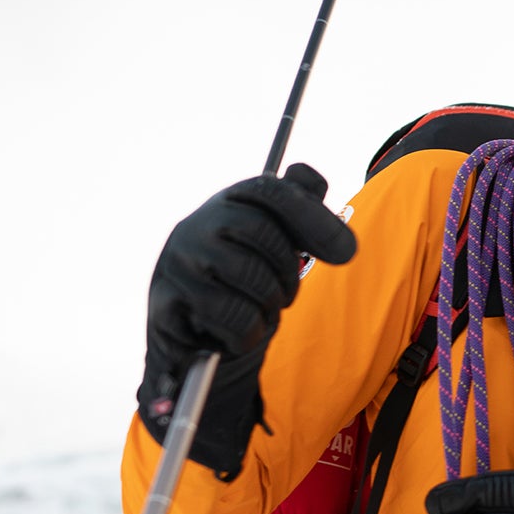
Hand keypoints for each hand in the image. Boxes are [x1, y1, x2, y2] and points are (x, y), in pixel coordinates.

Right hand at [137, 162, 354, 476]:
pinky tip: (238, 333)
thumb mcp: (278, 241)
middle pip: (263, 232)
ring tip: (261, 311)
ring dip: (270, 304)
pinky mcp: (166, 302)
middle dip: (288, 270)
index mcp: (229, 204)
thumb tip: (309, 178)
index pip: (272, 190)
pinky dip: (247, 332)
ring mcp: (177, 262)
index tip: (347, 252)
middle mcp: (197, 225)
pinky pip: (231, 316)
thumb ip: (302, 205)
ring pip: (250, 276)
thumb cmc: (245, 279)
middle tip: (287, 294)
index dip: (313, 216)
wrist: (194, 336)